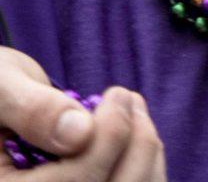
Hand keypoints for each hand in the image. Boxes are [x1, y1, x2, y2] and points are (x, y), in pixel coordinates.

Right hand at [0, 55, 163, 178]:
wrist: (0, 105)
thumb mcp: (2, 89)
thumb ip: (33, 110)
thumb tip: (80, 133)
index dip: (105, 141)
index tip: (118, 93)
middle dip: (135, 147)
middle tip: (131, 98)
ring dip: (146, 155)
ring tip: (135, 110)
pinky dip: (146, 166)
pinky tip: (137, 132)